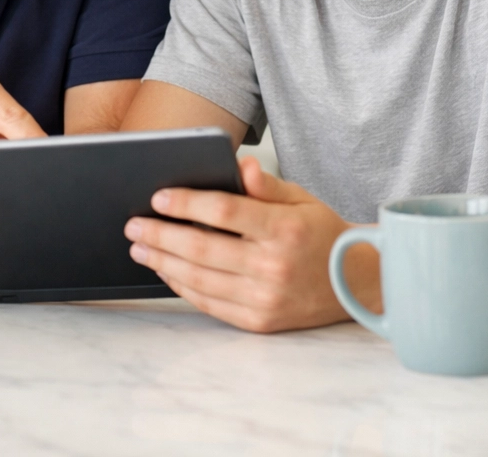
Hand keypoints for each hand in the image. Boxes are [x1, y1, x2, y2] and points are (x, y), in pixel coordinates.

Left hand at [124, 156, 376, 332]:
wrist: (353, 284)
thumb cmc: (320, 234)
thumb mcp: (300, 199)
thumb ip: (266, 185)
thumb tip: (242, 165)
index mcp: (283, 229)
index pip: (224, 212)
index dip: (187, 203)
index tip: (158, 197)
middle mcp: (273, 266)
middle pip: (202, 248)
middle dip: (161, 235)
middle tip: (134, 224)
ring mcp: (265, 298)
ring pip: (200, 279)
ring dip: (163, 262)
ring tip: (140, 247)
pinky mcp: (259, 322)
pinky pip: (210, 304)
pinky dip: (182, 286)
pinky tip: (166, 271)